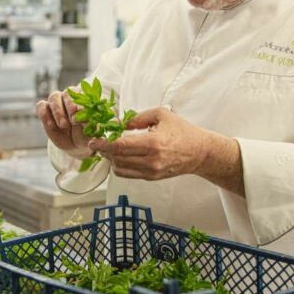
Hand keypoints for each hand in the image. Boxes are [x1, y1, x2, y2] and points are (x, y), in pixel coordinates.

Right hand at [36, 88, 91, 159]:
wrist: (74, 145)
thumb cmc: (86, 135)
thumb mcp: (92, 134)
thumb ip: (93, 129)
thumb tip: (90, 127)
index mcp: (84, 99)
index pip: (83, 95)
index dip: (82, 106)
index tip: (82, 121)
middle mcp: (70, 97)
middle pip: (67, 92)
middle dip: (70, 106)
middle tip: (73, 121)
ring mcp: (56, 103)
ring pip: (54, 97)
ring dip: (58, 111)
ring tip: (63, 125)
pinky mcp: (45, 110)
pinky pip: (41, 106)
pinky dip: (45, 114)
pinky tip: (52, 125)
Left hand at [88, 107, 244, 194]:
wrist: (199, 152)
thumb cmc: (182, 131)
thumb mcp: (161, 115)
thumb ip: (137, 118)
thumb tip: (118, 123)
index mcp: (153, 143)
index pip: (120, 146)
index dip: (103, 144)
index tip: (94, 141)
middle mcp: (151, 161)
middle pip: (117, 159)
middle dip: (104, 151)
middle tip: (98, 142)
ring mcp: (151, 172)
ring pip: (120, 169)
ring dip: (111, 159)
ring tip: (110, 148)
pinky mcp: (151, 178)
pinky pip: (128, 174)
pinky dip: (120, 166)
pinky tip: (120, 156)